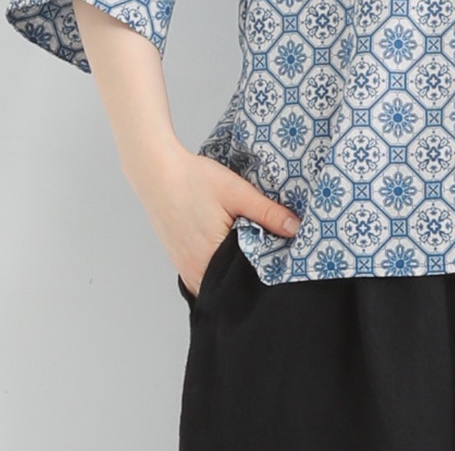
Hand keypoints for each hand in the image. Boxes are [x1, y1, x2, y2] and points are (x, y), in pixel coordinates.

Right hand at [124, 139, 302, 297]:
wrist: (157, 171)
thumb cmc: (194, 180)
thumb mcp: (237, 193)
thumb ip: (268, 213)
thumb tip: (297, 229)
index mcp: (209, 260)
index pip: (245, 282)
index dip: (264, 273)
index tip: (281, 262)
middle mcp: (193, 271)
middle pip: (230, 284)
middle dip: (250, 274)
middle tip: (269, 255)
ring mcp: (183, 267)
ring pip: (216, 279)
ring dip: (232, 269)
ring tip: (250, 249)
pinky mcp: (179, 258)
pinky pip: (203, 273)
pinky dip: (217, 265)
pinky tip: (228, 247)